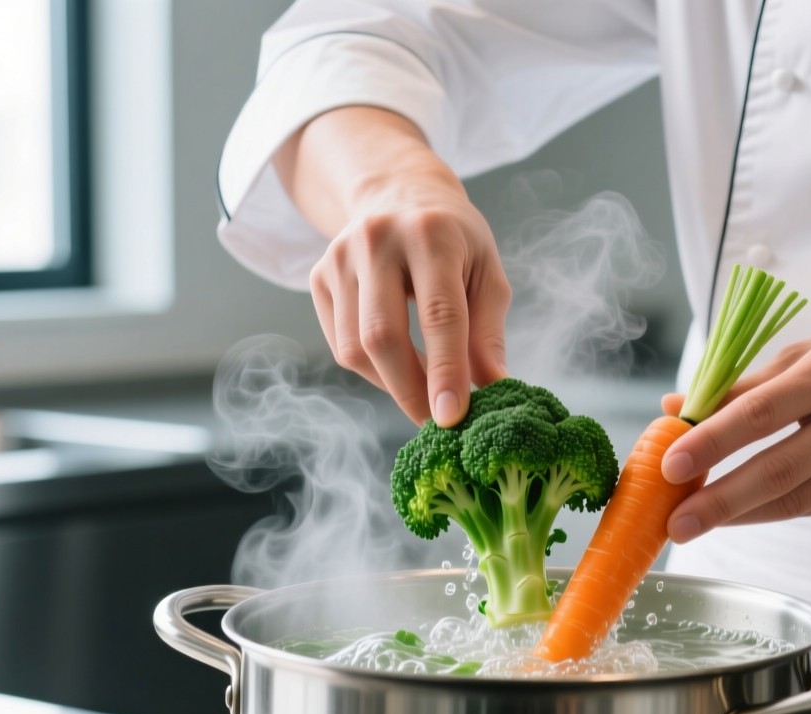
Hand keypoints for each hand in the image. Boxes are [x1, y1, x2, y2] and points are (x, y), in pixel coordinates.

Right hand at [274, 107, 509, 425]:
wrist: (398, 194)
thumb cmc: (454, 240)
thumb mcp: (487, 272)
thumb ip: (489, 331)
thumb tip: (492, 387)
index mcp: (432, 234)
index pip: (439, 314)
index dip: (446, 371)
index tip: (453, 417)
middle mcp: (378, 240)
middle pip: (383, 336)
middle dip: (410, 390)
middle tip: (435, 422)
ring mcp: (340, 257)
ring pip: (355, 348)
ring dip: (390, 384)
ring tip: (422, 392)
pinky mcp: (318, 276)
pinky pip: (340, 344)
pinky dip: (371, 370)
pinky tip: (396, 366)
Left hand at [658, 321, 810, 542]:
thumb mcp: (807, 355)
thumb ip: (742, 385)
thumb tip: (676, 409)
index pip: (762, 411)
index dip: (713, 440)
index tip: (671, 462)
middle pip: (779, 469)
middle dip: (721, 500)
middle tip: (675, 522)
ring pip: (795, 499)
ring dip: (740, 514)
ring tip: (695, 522)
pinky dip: (772, 512)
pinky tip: (742, 512)